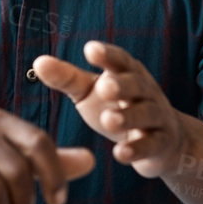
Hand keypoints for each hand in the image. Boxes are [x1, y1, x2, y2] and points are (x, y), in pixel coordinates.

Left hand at [33, 41, 188, 178]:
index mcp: (128, 73)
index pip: (120, 60)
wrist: (163, 142)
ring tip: (108, 121)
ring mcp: (156, 117)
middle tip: (104, 87)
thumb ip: (67, 78)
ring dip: (128, 117)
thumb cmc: (118, 107)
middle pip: (137, 85)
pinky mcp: (161, 144)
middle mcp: (146, 91)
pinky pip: (152, 145)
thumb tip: (38, 62)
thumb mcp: (91, 91)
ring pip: (146, 114)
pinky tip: (121, 153)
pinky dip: (137, 149)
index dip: (107, 55)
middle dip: (122, 85)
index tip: (90, 50)